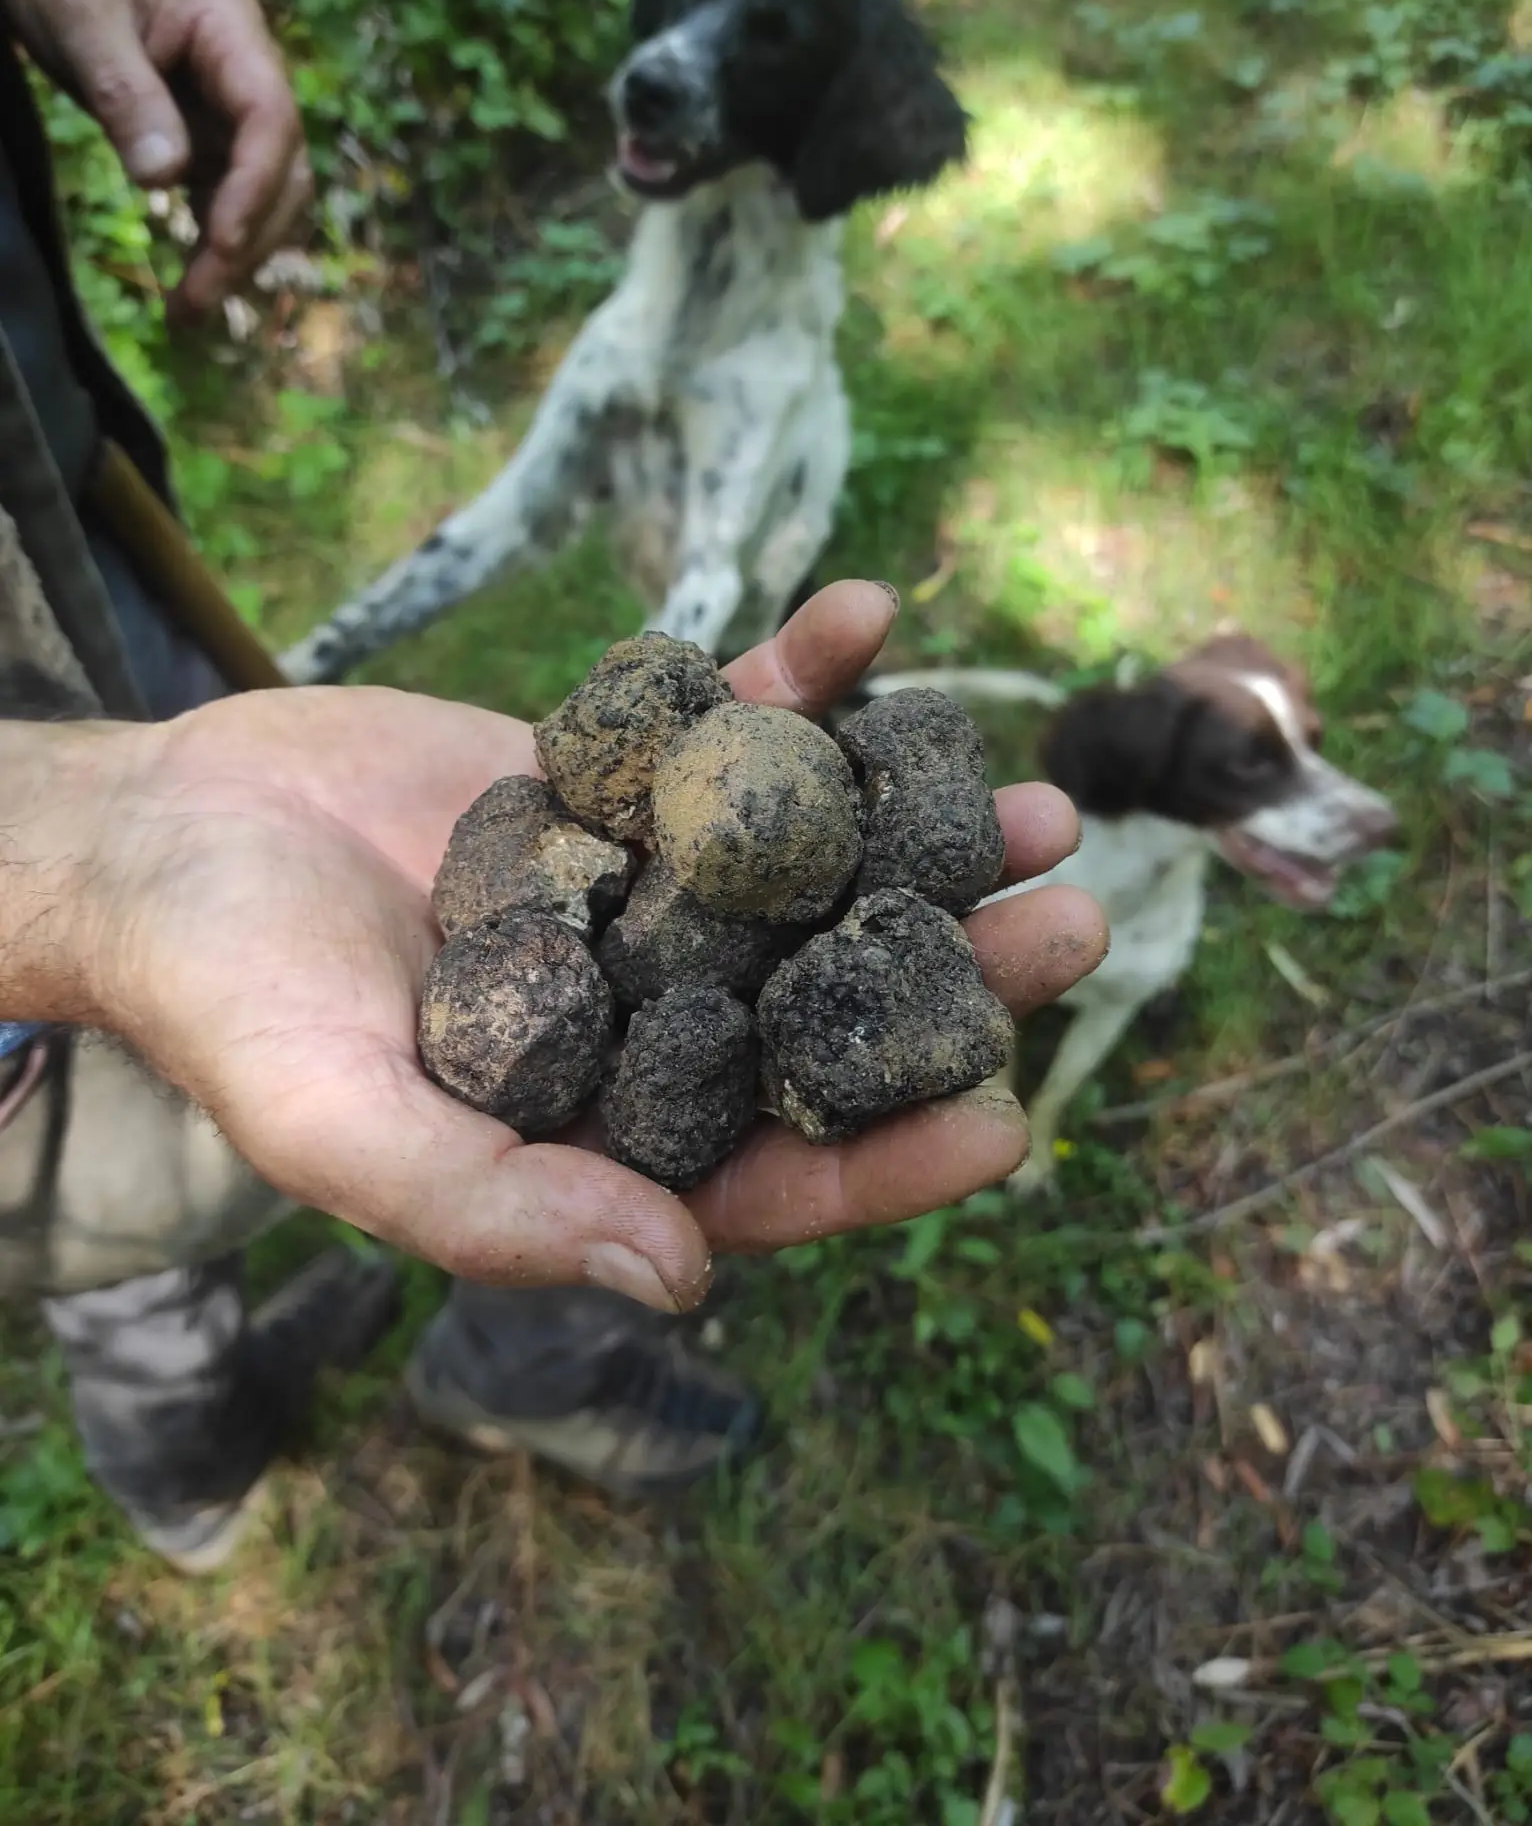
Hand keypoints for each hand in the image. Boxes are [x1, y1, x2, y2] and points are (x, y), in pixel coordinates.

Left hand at [0, 0, 310, 320]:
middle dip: (249, 240)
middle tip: (197, 303)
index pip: (272, 120)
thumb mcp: (80, 13)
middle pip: (282, 170)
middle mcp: (245, 73)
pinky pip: (226, 193)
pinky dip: (214, 239)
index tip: (220, 244)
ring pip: (263, 192)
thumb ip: (125, 91)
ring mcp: (226, 105)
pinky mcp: (201, 130)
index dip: (255, 188)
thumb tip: (164, 177)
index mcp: (232, 31)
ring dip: (238, 252)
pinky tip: (189, 280)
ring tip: (190, 310)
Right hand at [19, 584, 1106, 1310]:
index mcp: (606, 1131)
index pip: (776, 1164)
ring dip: (920, 828)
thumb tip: (687, 1277)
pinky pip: (720, 728)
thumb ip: (503, 1205)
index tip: (1008, 1116)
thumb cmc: (235, 1005)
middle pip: (830, 1003)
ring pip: (809, 867)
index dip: (891, 1152)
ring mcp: (642, 889)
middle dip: (953, 974)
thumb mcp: (346, 1129)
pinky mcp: (614, 779)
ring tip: (1036, 804)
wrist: (164, 840)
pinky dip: (793, 679)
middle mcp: (648, 1014)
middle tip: (1068, 924)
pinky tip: (874, 618)